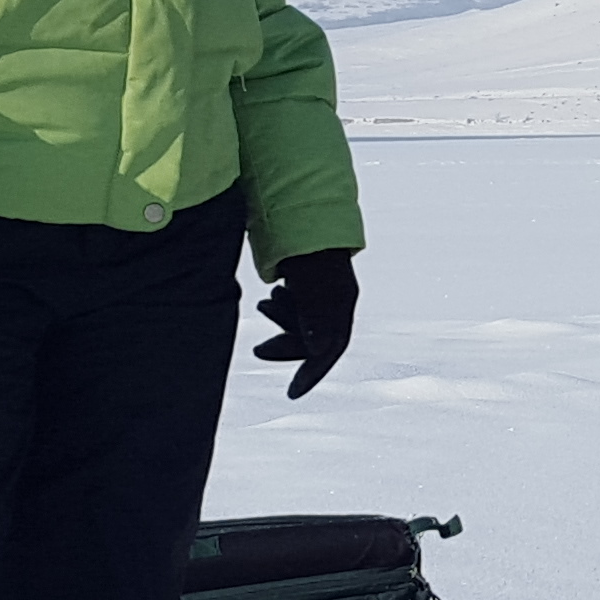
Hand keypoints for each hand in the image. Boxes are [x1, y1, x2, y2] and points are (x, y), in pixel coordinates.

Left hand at [251, 250, 356, 397]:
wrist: (299, 205)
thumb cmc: (304, 245)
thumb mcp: (307, 283)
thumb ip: (314, 316)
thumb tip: (317, 353)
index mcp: (342, 302)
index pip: (330, 349)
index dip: (312, 373)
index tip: (292, 394)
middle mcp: (337, 300)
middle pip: (315, 339)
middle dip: (287, 346)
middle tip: (258, 350)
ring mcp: (324, 291)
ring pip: (304, 323)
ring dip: (282, 323)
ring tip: (263, 306)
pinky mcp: (309, 282)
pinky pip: (298, 308)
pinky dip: (283, 309)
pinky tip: (272, 294)